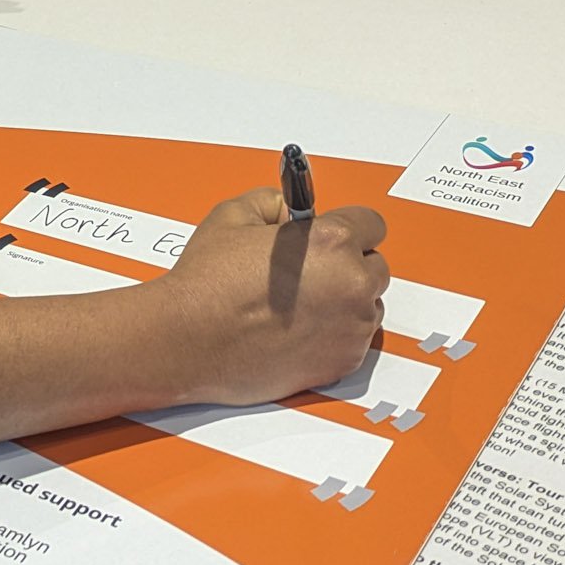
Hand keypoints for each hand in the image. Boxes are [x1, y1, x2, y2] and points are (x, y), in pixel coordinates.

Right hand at [153, 188, 388, 405]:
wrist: (189, 340)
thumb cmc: (208, 284)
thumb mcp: (233, 216)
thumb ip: (274, 203)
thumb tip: (290, 212)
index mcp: (332, 242)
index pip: (372, 224)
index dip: (346, 228)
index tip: (332, 235)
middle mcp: (352, 284)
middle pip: (375, 266)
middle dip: (348, 265)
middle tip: (308, 272)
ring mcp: (352, 327)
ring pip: (367, 306)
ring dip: (344, 302)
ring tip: (298, 304)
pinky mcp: (343, 361)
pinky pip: (353, 340)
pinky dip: (333, 334)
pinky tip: (296, 329)